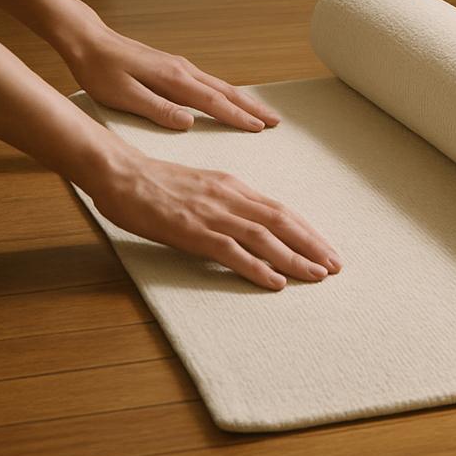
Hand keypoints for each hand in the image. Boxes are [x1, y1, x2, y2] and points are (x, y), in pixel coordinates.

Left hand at [61, 19, 279, 132]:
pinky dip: (225, 93)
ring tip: (260, 113)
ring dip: (242, 100)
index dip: (238, 117)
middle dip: (251, 107)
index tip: (260, 128)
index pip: (213, 101)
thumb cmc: (101, 71)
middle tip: (276, 121)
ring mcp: (179, 66)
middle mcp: (182, 70)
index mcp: (173, 79)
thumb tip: (189, 122)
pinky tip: (228, 99)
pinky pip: (207, 82)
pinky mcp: (172, 67)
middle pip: (225, 91)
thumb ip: (157, 109)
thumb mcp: (124, 95)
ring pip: (219, 85)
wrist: (89, 41)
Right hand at [88, 145, 342, 289]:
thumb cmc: (154, 182)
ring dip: (294, 258)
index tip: (326, 247)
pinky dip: (257, 267)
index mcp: (232, 186)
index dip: (306, 230)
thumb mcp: (200, 187)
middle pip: (281, 221)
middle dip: (312, 244)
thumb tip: (247, 222)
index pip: (279, 210)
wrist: (120, 173)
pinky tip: (275, 282)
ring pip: (264, 237)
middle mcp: (230, 197)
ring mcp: (212, 214)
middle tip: (335, 265)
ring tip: (317, 275)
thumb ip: (224, 202)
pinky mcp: (192, 231)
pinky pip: (232, 252)